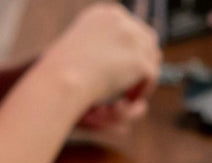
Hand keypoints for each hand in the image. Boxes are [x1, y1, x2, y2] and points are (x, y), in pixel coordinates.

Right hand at [33, 3, 160, 116]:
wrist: (59, 81)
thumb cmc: (60, 74)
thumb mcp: (80, 53)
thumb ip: (102, 51)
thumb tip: (127, 59)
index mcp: (104, 14)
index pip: (131, 27)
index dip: (131, 50)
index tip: (124, 71)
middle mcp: (120, 19)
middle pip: (148, 39)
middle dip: (143, 62)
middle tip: (131, 85)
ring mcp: (131, 37)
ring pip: (151, 58)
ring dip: (142, 77)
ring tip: (126, 94)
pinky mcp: (138, 59)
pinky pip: (152, 76)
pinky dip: (142, 90)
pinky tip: (126, 100)